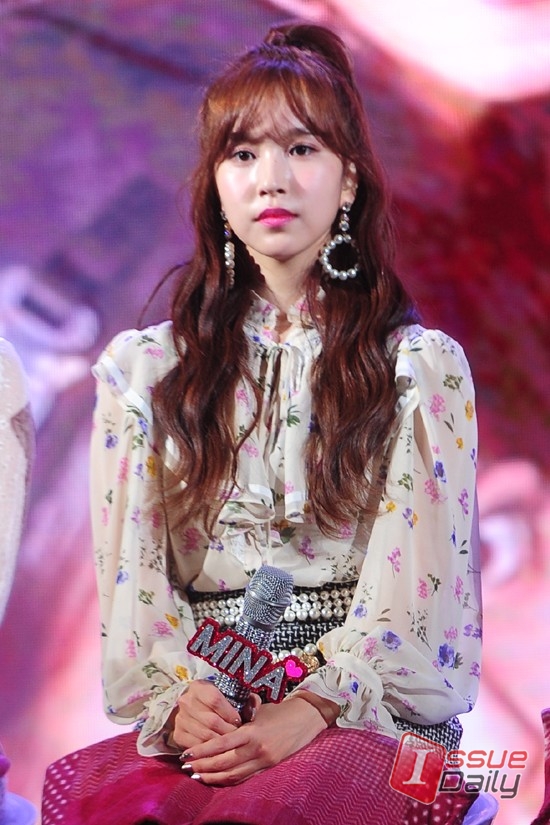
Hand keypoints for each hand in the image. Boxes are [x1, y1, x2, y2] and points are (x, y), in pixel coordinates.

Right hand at [172, 680, 243, 750]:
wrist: (195, 707)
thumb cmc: (220, 701)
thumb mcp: (232, 694)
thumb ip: (248, 700)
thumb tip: (252, 714)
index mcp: (199, 687)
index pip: (214, 699)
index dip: (229, 713)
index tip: (239, 721)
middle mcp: (186, 701)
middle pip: (211, 721)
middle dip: (228, 731)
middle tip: (237, 736)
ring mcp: (180, 719)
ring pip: (204, 735)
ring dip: (220, 743)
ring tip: (230, 744)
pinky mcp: (177, 734)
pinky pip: (195, 746)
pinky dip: (208, 751)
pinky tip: (218, 750)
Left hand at [179, 696, 328, 785]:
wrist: (306, 718)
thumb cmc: (279, 710)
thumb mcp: (257, 709)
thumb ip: (238, 717)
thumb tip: (215, 721)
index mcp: (251, 731)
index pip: (221, 744)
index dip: (202, 751)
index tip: (187, 753)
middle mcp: (257, 748)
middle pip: (224, 763)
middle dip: (203, 767)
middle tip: (187, 767)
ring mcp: (264, 760)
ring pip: (233, 774)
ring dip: (213, 777)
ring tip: (197, 776)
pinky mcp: (270, 767)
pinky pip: (245, 778)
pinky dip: (229, 781)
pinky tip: (218, 779)